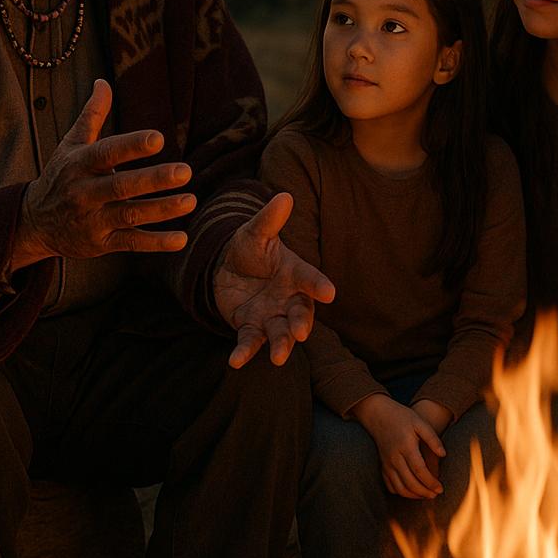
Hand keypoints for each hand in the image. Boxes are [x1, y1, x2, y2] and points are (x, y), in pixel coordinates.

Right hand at [17, 79, 194, 263]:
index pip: (107, 152)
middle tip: (186, 171)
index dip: (132, 145)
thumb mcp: (70, 145)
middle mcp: (84, 192)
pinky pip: (131, 243)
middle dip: (153, 179)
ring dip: (162, 210)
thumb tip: (103, 82)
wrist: (33, 224)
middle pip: (121, 186)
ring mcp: (93, 219)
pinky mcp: (101, 243)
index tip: (158, 138)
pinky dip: (156, 243)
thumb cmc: (60, 176)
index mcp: (80, 164)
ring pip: (130, 215)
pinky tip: (181, 239)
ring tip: (190, 200)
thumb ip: (91, 115)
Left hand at [213, 192, 336, 367]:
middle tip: (301, 334)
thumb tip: (284, 196)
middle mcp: (287, 298)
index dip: (319, 285)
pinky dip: (244, 353)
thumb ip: (270, 220)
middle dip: (301, 324)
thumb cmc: (250, 249)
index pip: (310, 278)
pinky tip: (235, 362)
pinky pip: (250, 342)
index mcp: (294, 273)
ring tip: (279, 358)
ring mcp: (271, 316)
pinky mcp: (251, 328)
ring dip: (281, 346)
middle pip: (300, 314)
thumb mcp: (256, 232)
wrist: (227, 269)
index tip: (330, 292)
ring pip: (280, 334)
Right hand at [353, 394, 446, 499]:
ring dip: (413, 495)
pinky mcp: (382, 466)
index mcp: (406, 447)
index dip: (430, 482)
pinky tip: (411, 492)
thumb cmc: (402, 417)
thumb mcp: (420, 422)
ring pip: (399, 488)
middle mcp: (395, 458)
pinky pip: (390, 485)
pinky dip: (401, 492)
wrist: (378, 414)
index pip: (419, 470)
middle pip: (410, 482)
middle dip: (424, 492)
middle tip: (436, 495)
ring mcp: (387, 463)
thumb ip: (432, 438)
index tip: (440, 488)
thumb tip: (443, 455)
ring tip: (426, 495)